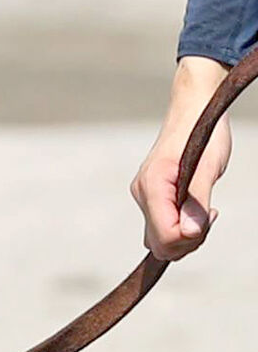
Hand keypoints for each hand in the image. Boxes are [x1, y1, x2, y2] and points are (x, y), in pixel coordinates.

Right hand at [131, 56, 231, 260]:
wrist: (195, 107)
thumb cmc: (202, 132)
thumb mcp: (207, 168)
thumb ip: (196, 203)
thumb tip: (189, 233)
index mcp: (152, 185)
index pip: (165, 238)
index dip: (192, 237)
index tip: (210, 214)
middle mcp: (142, 191)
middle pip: (162, 243)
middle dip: (190, 239)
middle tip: (209, 213)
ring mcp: (144, 193)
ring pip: (162, 237)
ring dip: (187, 233)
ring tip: (204, 208)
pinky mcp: (152, 193)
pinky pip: (163, 225)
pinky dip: (182, 225)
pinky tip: (195, 208)